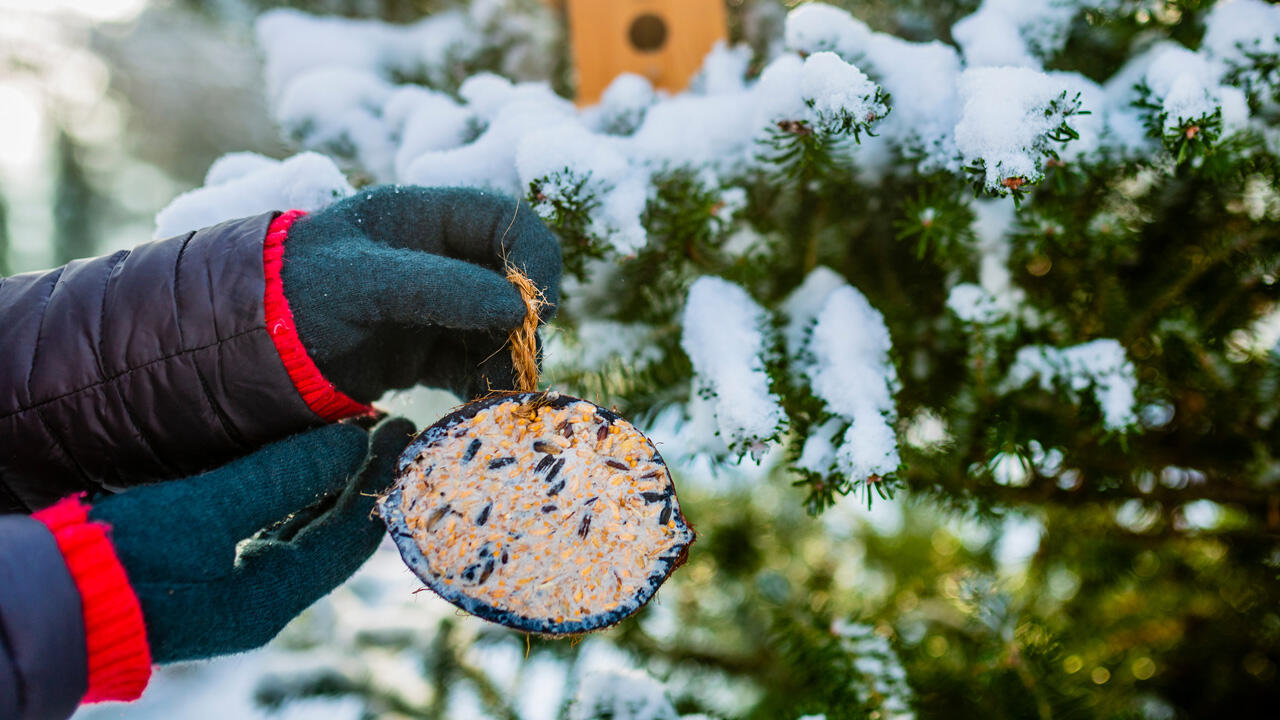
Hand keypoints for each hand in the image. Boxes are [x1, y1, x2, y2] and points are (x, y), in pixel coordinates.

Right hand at [88, 417, 414, 662]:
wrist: (50, 598)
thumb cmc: (125, 557)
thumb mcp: (209, 510)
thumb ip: (283, 475)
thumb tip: (352, 441)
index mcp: (272, 595)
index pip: (350, 534)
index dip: (379, 478)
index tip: (404, 428)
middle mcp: (262, 598)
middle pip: (332, 532)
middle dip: (360, 478)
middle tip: (387, 425)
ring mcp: (232, 587)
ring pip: (301, 530)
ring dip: (325, 484)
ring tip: (349, 434)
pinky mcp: (205, 571)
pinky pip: (268, 530)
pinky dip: (290, 496)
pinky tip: (295, 463)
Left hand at [281, 185, 561, 401]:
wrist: (243, 344)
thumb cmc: (295, 293)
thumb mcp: (363, 282)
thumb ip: (440, 289)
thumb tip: (518, 310)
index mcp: (428, 217)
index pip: (510, 222)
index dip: (535, 260)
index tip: (537, 309)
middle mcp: (440, 258)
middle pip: (515, 282)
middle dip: (525, 325)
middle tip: (522, 366)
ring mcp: (436, 306)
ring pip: (502, 329)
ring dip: (509, 362)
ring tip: (499, 397)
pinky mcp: (425, 351)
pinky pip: (475, 366)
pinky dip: (484, 387)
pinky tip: (479, 410)